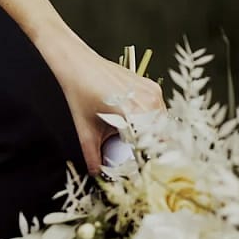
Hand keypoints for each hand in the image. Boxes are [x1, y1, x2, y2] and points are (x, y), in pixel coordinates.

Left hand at [52, 40, 163, 173]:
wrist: (77, 64)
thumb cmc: (80, 91)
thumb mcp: (85, 130)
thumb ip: (92, 156)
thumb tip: (97, 174)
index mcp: (134, 111)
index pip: (154, 144)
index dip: (152, 160)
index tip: (146, 171)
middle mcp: (149, 99)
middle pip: (161, 135)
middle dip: (152, 149)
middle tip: (141, 161)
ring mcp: (152, 91)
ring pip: (161, 123)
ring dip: (153, 135)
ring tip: (138, 146)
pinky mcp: (151, 85)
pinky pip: (158, 110)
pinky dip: (150, 121)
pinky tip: (136, 127)